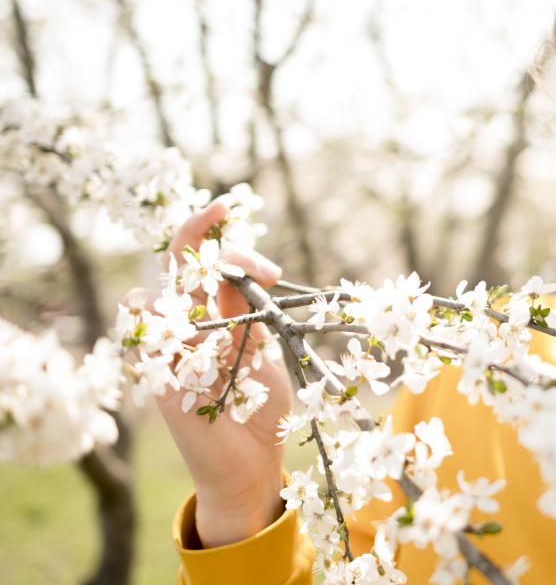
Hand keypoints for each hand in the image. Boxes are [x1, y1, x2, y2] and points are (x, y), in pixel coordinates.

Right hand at [123, 201, 295, 546]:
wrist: (255, 467)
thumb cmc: (263, 411)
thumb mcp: (267, 355)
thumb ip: (253, 319)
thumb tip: (246, 278)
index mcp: (216, 317)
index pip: (203, 263)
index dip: (212, 236)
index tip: (239, 227)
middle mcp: (187, 329)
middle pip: (177, 268)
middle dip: (208, 244)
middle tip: (256, 259)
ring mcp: (171, 353)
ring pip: (151, 300)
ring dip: (190, 290)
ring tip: (232, 301)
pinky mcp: (163, 381)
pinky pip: (147, 342)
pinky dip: (168, 327)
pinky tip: (199, 331)